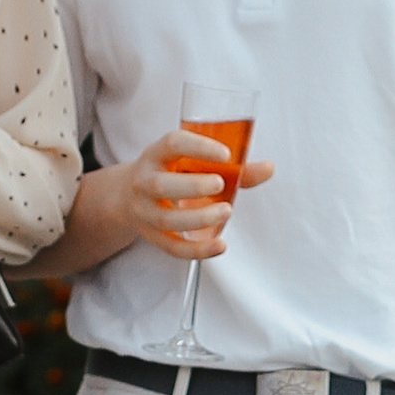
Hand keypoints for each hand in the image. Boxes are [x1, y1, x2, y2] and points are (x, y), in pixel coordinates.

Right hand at [110, 125, 275, 262]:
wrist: (126, 196)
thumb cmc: (169, 173)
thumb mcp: (190, 162)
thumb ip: (230, 167)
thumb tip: (268, 168)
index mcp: (157, 155)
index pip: (173, 144)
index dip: (198, 147)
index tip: (225, 154)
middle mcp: (145, 181)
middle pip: (162, 185)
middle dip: (192, 186)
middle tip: (220, 185)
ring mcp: (145, 211)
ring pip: (166, 219)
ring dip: (197, 218)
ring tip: (225, 212)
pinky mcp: (152, 236)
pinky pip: (172, 247)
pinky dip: (197, 250)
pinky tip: (219, 246)